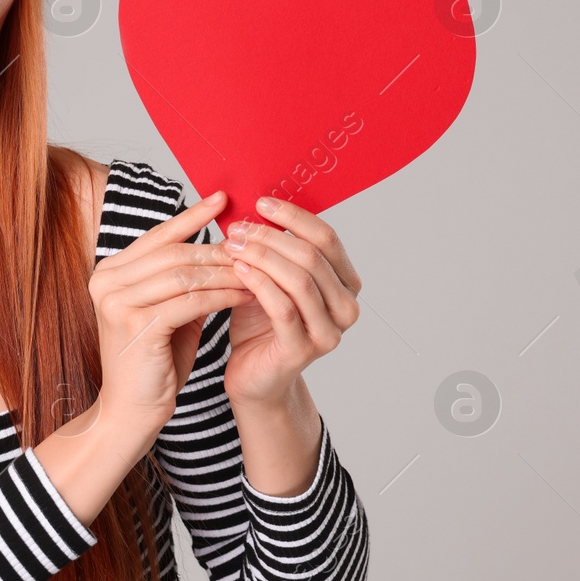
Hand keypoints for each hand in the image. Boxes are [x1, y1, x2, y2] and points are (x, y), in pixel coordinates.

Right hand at [87, 191, 255, 430]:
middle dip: (219, 251)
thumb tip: (222, 246)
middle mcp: (107, 281)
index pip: (159, 235)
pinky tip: (245, 294)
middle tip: (254, 248)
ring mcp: (117, 302)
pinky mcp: (136, 325)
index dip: (193, 216)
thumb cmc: (153, 362)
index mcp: (111, 272)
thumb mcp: (168, 311)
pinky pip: (191, 301)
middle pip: (174, 252)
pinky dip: (222, 295)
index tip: (224, 200)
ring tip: (257, 272)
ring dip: (225, 273)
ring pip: (185, 274)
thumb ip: (184, 280)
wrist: (131, 412)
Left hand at [218, 195, 361, 405]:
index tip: (261, 202)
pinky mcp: (303, 350)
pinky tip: (238, 268)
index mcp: (346, 284)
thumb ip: (276, 248)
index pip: (327, 238)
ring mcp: (329, 332)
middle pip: (313, 257)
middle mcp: (346, 308)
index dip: (294, 216)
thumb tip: (254, 205)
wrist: (254, 377)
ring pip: (299, 280)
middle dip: (272, 236)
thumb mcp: (272, 278)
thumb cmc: (261, 324)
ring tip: (233, 243)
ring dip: (262, 256)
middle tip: (239, 226)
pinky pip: (282, 306)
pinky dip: (258, 282)